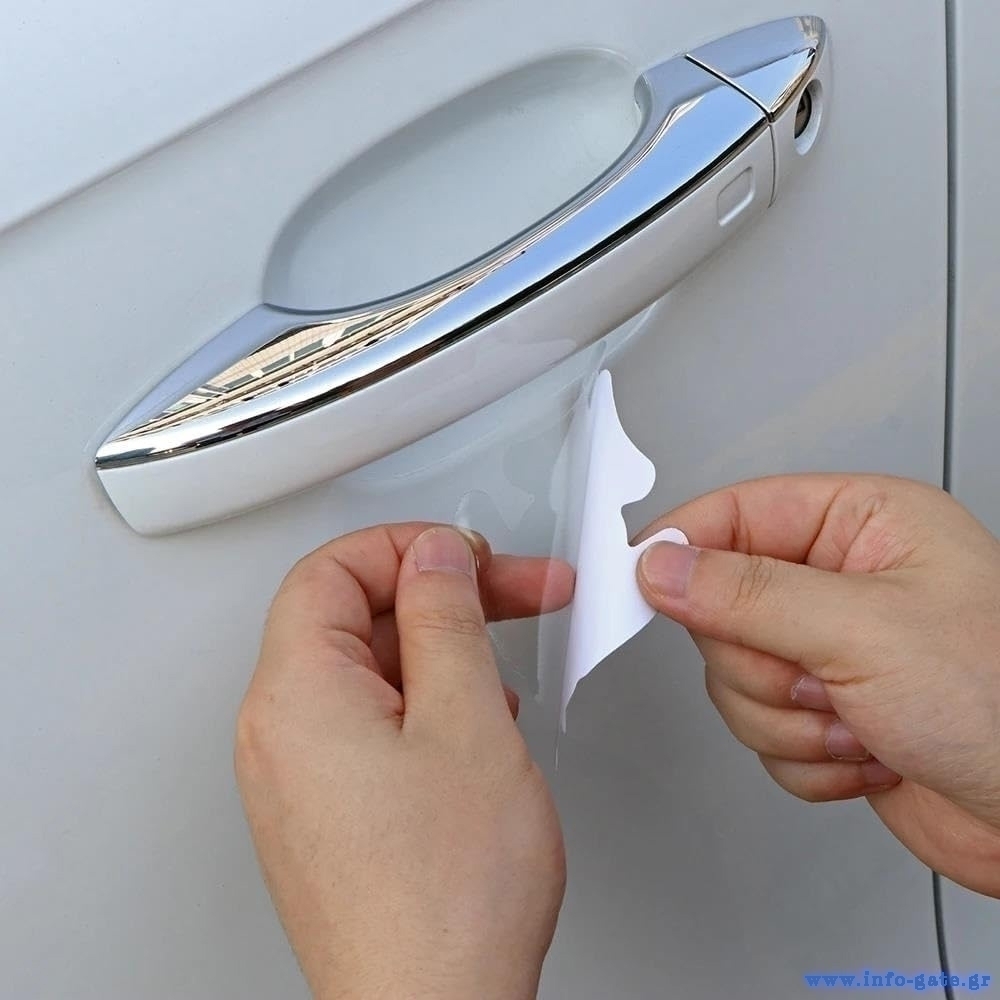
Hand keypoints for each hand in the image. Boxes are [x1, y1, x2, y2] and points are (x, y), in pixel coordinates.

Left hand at [235, 524, 573, 999]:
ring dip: (440, 651)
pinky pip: (368, 723)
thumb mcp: (466, 719)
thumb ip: (446, 618)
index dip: (408, 547)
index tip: (469, 556)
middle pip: (353, 616)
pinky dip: (425, 702)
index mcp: (298, 695)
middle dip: (441, 597)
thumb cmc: (446, 900)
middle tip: (515, 595)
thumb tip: (434, 556)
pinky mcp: (326, 811)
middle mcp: (280, 733)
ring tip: (504, 665)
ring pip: (367, 670)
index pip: (332, 569)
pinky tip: (476, 722)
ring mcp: (299, 777)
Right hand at [636, 475, 999, 897]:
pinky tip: (866, 751)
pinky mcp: (827, 714)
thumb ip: (747, 593)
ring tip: (855, 718)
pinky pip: (762, 732)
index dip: (683, 548)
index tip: (638, 580)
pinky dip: (806, 756)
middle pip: (721, 608)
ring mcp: (833, 651)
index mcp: (862, 525)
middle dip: (763, 662)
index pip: (735, 514)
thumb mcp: (864, 629)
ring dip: (787, 717)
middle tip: (814, 673)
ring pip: (734, 678)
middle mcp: (842, 583)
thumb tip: (663, 565)